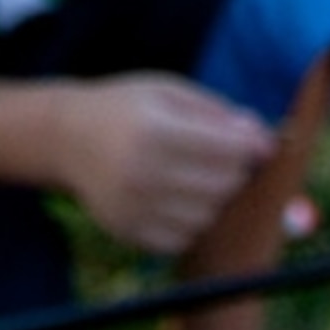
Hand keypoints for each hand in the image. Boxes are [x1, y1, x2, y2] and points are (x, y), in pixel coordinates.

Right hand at [58, 74, 275, 256]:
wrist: (67, 138)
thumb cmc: (126, 108)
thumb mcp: (169, 92)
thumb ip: (216, 112)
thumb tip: (262, 138)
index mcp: (155, 130)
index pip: (228, 150)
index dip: (253, 145)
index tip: (261, 141)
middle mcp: (142, 173)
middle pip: (222, 185)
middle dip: (236, 169)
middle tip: (226, 155)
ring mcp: (133, 207)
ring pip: (207, 215)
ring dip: (215, 196)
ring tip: (199, 174)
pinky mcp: (127, 231)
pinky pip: (182, 238)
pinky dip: (192, 220)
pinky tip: (180, 197)